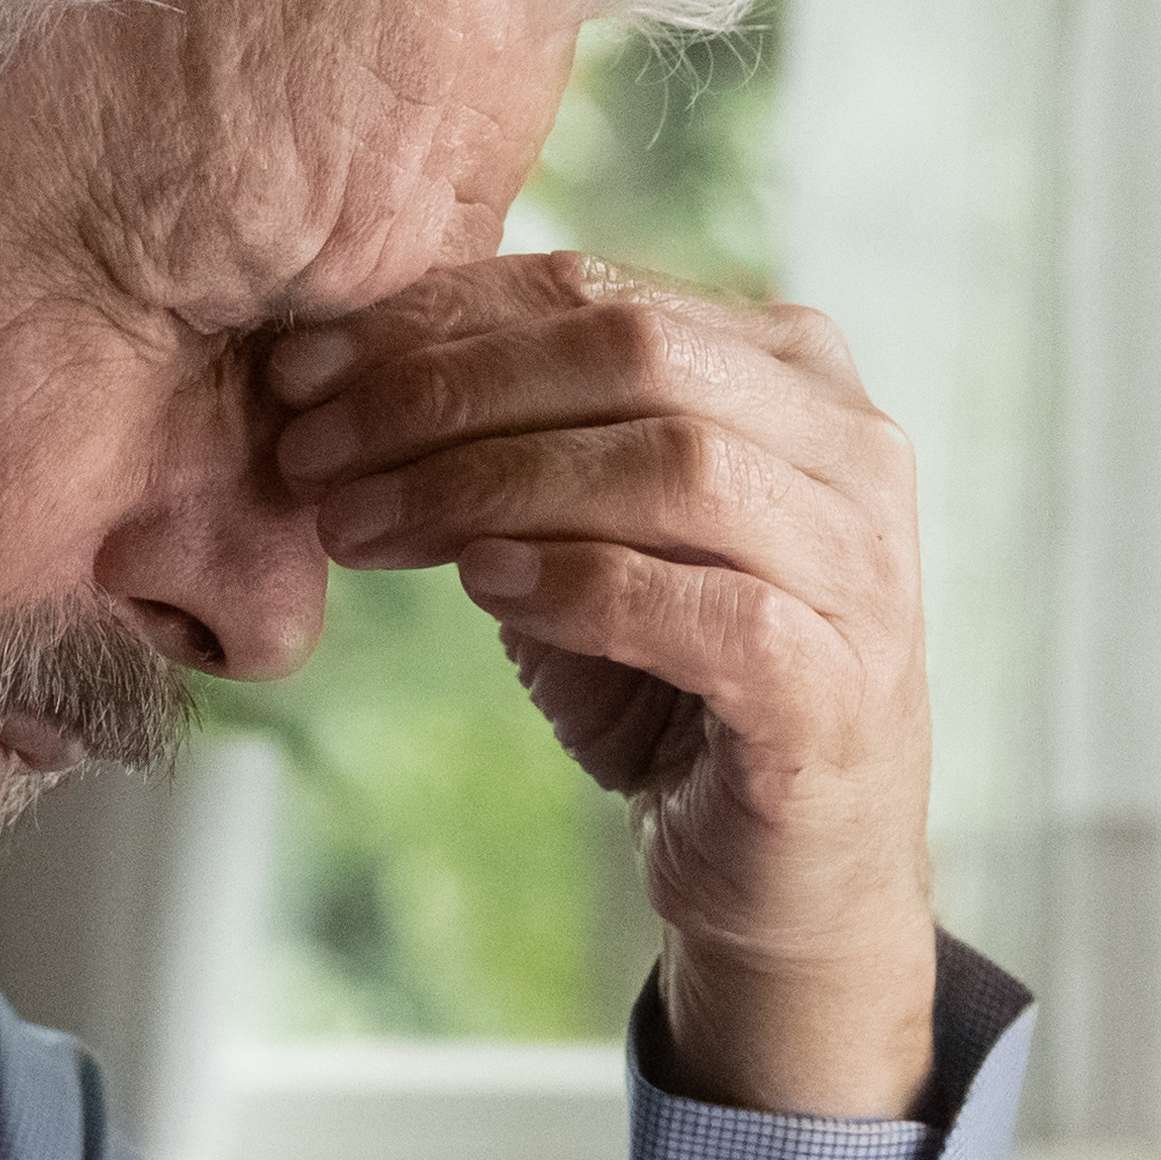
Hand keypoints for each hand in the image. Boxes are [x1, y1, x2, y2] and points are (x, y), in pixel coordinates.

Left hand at [268, 255, 933, 1118]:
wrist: (787, 867)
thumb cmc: (675, 681)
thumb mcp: (581, 533)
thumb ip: (513, 440)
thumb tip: (338, 370)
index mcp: (789, 369)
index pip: (595, 292)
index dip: (435, 320)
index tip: (300, 370)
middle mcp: (849, 444)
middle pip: (628, 356)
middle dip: (443, 395)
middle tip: (311, 451)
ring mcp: (860, 564)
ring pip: (670, 464)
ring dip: (488, 485)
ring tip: (366, 525)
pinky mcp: (838, 685)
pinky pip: (708, 606)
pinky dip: (581, 583)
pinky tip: (480, 586)